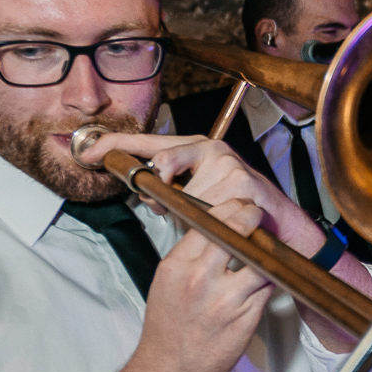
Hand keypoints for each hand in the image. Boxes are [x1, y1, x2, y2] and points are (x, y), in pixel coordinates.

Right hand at [63, 197, 277, 371]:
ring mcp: (225, 299)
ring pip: (259, 258)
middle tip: (259, 218)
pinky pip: (267, 286)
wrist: (169, 370)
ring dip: (266, 251)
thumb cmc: (169, 324)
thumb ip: (194, 251)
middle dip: (254, 219)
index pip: (212, 219)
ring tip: (265, 248)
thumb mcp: (169, 279)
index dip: (234, 209)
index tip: (243, 208)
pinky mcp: (246, 317)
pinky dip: (269, 278)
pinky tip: (265, 277)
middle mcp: (201, 278)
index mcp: (178, 264)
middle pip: (239, 231)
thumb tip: (220, 225)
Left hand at [79, 131, 327, 257]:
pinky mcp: (241, 179)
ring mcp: (226, 162)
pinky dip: (212, 222)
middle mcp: (210, 149)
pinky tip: (227, 223)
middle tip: (176, 211)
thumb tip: (144, 193)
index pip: (148, 142)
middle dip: (161, 194)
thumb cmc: (238, 215)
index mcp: (195, 149)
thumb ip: (170, 194)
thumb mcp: (197, 203)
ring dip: (193, 215)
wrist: (282, 229)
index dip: (117, 144)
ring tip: (215, 220)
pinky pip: (207, 207)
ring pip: (184, 194)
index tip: (89, 151)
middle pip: (161, 166)